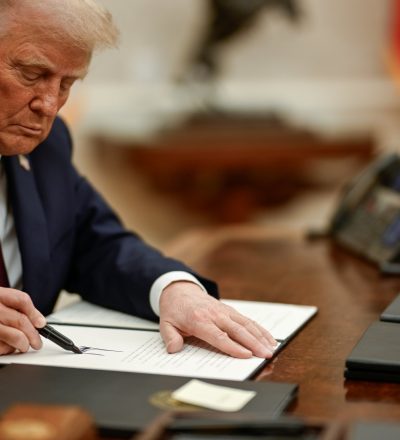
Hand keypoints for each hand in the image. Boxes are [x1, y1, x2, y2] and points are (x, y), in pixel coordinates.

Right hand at [0, 288, 45, 354]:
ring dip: (22, 344)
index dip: (34, 313)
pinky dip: (6, 350)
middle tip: (37, 342)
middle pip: (19, 320)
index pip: (21, 300)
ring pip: (12, 335)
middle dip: (33, 334)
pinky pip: (0, 347)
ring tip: (24, 346)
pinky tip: (7, 348)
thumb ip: (13, 306)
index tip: (41, 323)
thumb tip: (37, 321)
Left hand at [159, 281, 276, 357]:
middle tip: (266, 356)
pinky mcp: (230, 310)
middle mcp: (215, 315)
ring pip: (246, 324)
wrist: (179, 290)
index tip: (246, 356)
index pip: (218, 336)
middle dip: (253, 344)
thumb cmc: (174, 310)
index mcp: (199, 320)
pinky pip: (247, 320)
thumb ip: (170, 337)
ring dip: (260, 337)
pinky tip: (269, 338)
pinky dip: (259, 329)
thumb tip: (174, 349)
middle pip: (237, 331)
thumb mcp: (166, 324)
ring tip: (271, 349)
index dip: (233, 347)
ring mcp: (224, 311)